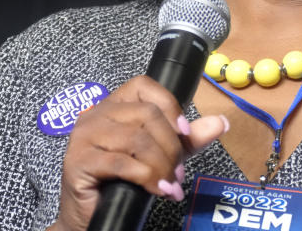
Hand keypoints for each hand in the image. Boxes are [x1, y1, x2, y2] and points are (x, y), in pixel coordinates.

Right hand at [49, 75, 227, 230]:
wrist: (91, 215)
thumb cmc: (123, 181)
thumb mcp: (162, 155)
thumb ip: (188, 139)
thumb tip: (222, 122)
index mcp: (114, 104)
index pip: (144, 85)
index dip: (170, 106)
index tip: (185, 133)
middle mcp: (96, 113)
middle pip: (146, 114)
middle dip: (171, 146)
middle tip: (178, 172)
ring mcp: (84, 136)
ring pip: (137, 140)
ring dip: (161, 166)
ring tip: (169, 185)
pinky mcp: (78, 160)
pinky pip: (122, 163)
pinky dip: (146, 177)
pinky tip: (157, 190)